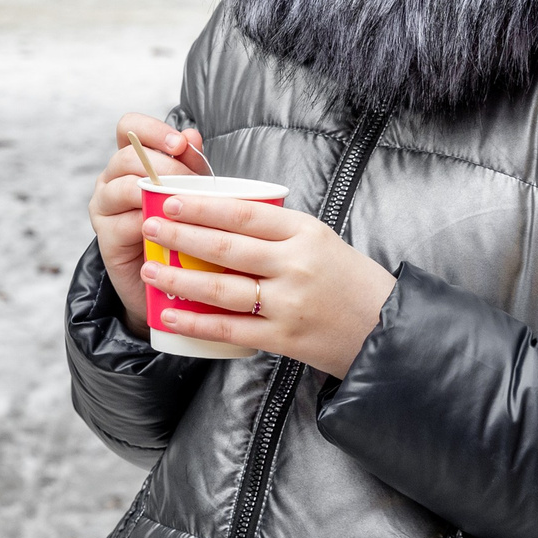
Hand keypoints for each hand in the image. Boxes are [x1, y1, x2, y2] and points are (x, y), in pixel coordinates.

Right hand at [88, 113, 209, 332]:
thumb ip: (190, 164)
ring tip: (182, 206)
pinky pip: (126, 223)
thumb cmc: (180, 230)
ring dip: (156, 194)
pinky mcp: (106, 239)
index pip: (128, 128)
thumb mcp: (191, 191)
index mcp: (129, 162)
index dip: (152, 130)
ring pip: (123, 187)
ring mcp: (103, 209)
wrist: (167, 281)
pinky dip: (152, 224)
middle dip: (164, 167)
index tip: (179, 144)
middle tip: (191, 183)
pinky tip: (171, 231)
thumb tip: (191, 133)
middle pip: (127, 156)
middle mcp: (110, 180)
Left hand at [139, 191, 396, 377]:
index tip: (170, 200)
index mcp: (305, 232)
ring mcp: (289, 303)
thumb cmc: (348, 279)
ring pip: (221, 287)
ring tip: (150, 267)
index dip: (203, 206)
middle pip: (226, 246)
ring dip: (178, 277)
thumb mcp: (319, 239)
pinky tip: (170, 314)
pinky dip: (195, 321)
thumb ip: (276, 229)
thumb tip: (219, 215)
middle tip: (149, 227)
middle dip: (180, 235)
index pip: (244, 212)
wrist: (388, 329)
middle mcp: (295, 265)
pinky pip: (230, 328)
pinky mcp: (284, 337)